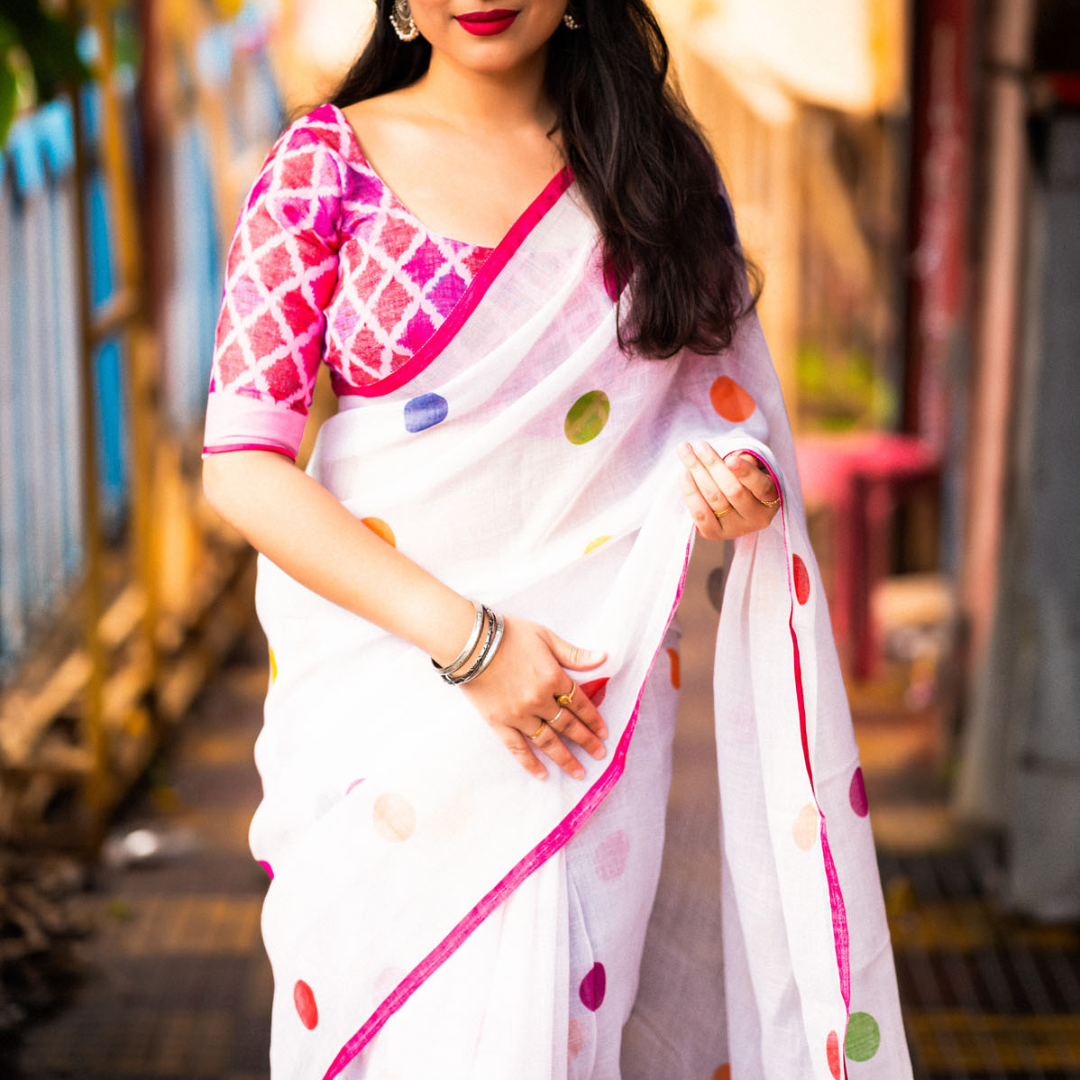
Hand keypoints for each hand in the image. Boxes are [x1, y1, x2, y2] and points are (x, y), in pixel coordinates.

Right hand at [459, 615, 608, 781]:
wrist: (469, 642)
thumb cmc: (508, 634)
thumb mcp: (545, 637)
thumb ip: (574, 654)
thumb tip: (603, 658)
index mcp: (554, 677)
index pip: (580, 703)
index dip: (593, 719)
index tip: (603, 733)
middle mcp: (540, 700)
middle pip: (568, 725)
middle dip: (586, 741)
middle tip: (600, 755)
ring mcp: (519, 714)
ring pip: (548, 741)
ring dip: (565, 758)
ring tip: (579, 773)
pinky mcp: (499, 723)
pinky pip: (517, 748)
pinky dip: (530, 763)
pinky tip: (542, 775)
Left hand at [677, 440, 780, 539]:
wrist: (734, 504)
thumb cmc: (746, 478)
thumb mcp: (754, 466)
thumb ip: (750, 461)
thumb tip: (739, 458)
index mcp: (771, 499)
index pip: (761, 486)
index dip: (745, 473)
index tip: (731, 459)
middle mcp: (756, 518)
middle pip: (733, 490)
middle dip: (713, 464)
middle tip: (699, 445)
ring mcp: (736, 529)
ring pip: (714, 498)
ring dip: (697, 471)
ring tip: (685, 450)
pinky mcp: (715, 534)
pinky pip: (701, 514)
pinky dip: (691, 493)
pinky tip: (684, 474)